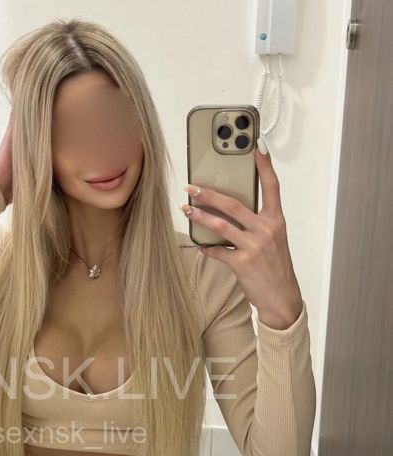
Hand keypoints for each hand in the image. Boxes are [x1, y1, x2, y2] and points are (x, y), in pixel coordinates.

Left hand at [181, 145, 302, 329]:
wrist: (281, 297)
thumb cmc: (275, 268)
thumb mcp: (273, 241)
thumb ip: (257, 224)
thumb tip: (230, 214)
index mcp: (276, 220)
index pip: (272, 186)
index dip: (264, 165)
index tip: (256, 145)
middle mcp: (266, 230)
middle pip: (233, 204)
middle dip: (209, 194)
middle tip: (192, 187)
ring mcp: (254, 246)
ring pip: (221, 224)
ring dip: (200, 216)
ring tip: (186, 209)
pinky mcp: (242, 263)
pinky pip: (217, 251)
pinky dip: (206, 247)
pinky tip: (198, 244)